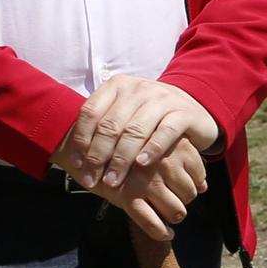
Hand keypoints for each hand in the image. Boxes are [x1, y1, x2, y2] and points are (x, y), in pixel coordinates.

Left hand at [57, 77, 218, 192]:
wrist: (193, 106)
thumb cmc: (149, 116)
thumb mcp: (124, 113)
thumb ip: (103, 127)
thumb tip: (74, 156)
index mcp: (116, 87)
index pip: (91, 112)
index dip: (82, 140)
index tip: (77, 164)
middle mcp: (137, 89)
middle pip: (111, 125)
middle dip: (98, 156)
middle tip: (92, 179)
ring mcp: (160, 99)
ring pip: (134, 131)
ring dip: (121, 159)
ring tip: (113, 180)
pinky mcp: (182, 113)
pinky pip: (164, 132)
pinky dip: (152, 149)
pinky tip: (142, 164)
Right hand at [75, 138, 207, 242]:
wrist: (79, 142)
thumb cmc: (118, 140)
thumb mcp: (151, 140)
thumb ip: (180, 158)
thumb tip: (205, 187)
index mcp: (170, 143)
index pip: (198, 172)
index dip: (193, 182)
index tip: (181, 185)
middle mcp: (162, 162)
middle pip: (189, 193)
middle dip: (183, 200)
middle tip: (171, 199)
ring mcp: (146, 181)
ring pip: (177, 211)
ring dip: (174, 216)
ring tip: (168, 215)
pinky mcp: (127, 197)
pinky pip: (153, 225)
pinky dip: (161, 232)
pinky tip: (164, 233)